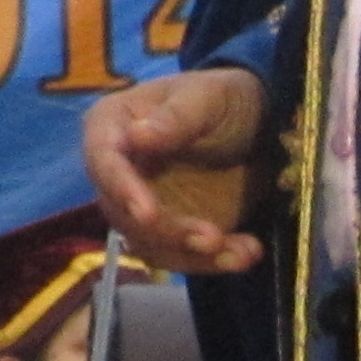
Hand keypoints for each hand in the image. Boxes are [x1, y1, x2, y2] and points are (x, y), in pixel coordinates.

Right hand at [81, 66, 267, 273]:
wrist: (256, 126)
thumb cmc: (223, 98)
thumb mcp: (207, 98)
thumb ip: (175, 118)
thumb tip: (134, 136)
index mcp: (112, 127)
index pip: (104, 161)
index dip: (121, 190)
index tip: (148, 213)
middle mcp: (117, 172)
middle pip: (124, 214)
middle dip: (169, 232)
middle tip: (213, 238)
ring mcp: (143, 205)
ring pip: (150, 244)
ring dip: (194, 256)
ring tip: (243, 251)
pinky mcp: (170, 231)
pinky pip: (179, 257)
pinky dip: (213, 263)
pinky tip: (247, 252)